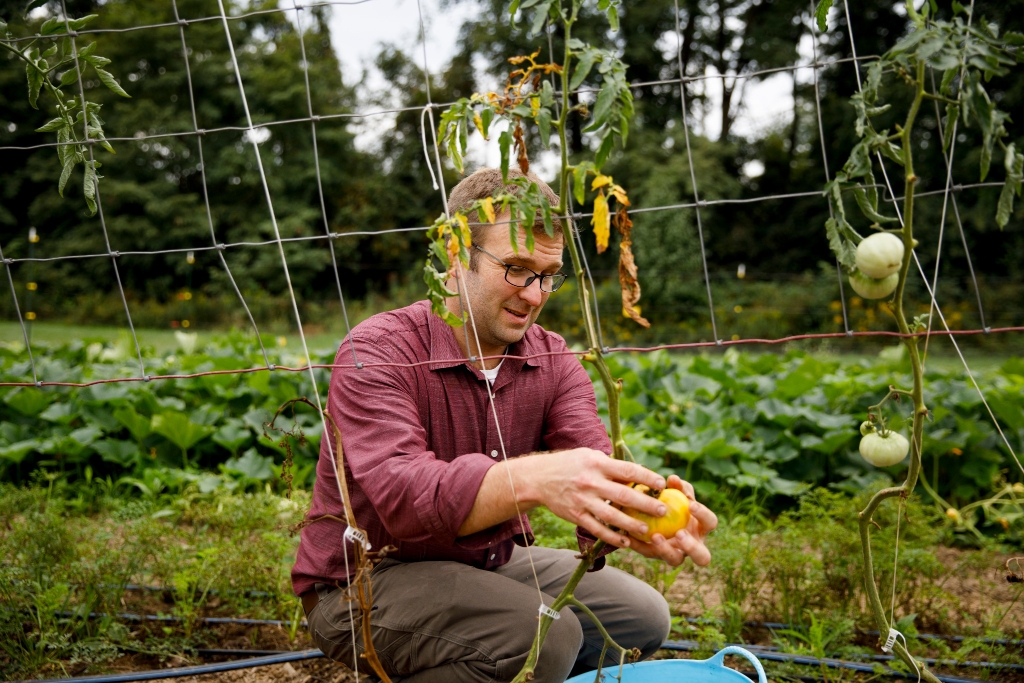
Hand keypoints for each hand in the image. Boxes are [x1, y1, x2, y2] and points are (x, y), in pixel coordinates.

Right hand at [520, 448, 670, 548]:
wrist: (538, 477)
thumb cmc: (569, 464)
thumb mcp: (589, 456)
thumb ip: (611, 465)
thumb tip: (638, 473)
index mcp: (597, 463)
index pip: (627, 471)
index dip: (647, 477)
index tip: (662, 484)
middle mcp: (590, 482)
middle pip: (623, 495)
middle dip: (645, 504)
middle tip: (663, 510)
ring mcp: (582, 500)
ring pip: (611, 516)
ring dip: (631, 524)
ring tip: (646, 530)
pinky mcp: (575, 515)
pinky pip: (596, 528)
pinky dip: (611, 537)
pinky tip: (625, 542)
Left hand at [626, 475, 717, 566]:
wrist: (657, 515)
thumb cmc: (676, 503)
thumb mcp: (679, 495)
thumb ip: (679, 488)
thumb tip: (673, 479)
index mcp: (702, 528)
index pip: (710, 523)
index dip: (703, 515)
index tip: (691, 505)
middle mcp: (694, 547)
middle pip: (702, 557)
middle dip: (692, 547)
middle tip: (680, 533)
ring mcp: (676, 555)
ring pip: (675, 560)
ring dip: (666, 550)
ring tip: (656, 536)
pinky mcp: (656, 556)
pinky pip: (648, 553)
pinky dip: (639, 545)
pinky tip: (630, 536)